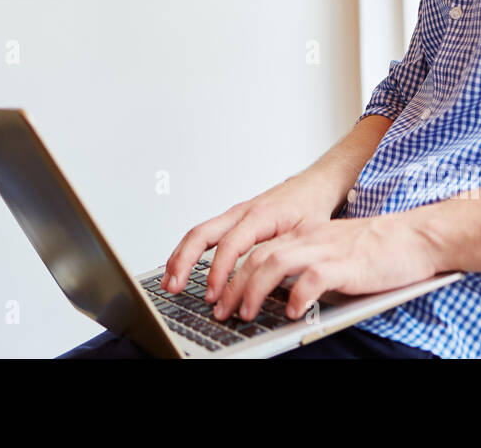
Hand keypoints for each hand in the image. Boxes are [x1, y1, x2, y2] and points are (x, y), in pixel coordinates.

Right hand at [160, 172, 339, 305]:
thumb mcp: (309, 235)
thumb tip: (288, 289)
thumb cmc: (310, 209)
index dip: (219, 271)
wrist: (311, 187)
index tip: (214, 294)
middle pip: (201, 233)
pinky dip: (187, 251)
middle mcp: (241, 213)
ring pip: (197, 233)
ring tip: (170, 283)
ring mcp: (232, 215)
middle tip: (175, 287)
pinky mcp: (230, 220)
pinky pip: (202, 234)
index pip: (231, 244)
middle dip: (184, 262)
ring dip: (180, 258)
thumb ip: (293, 257)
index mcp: (260, 216)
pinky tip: (180, 269)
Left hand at [213, 213, 440, 321]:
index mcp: (303, 234)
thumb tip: (279, 293)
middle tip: (221, 312)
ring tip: (245, 313)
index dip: (230, 273)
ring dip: (253, 291)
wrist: (416, 237)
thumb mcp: (331, 250)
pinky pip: (313, 278)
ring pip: (275, 264)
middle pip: (257, 257)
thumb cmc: (378, 249)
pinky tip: (291, 311)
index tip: (216, 295)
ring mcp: (327, 249)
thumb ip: (305, 264)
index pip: (255, 248)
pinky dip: (297, 296)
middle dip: (232, 286)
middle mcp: (309, 237)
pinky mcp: (347, 264)